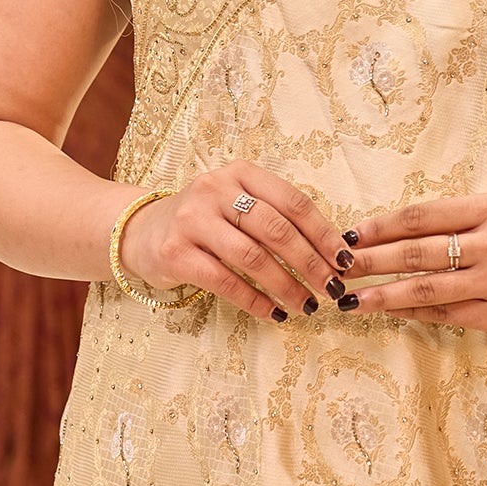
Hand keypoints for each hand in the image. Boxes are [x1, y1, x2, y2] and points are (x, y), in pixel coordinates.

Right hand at [117, 165, 347, 322]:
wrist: (141, 231)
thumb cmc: (204, 221)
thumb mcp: (236, 203)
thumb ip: (275, 217)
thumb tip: (331, 251)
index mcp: (240, 173)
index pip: (292, 201)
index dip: (323, 232)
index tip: (345, 260)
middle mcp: (215, 190)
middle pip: (275, 229)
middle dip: (310, 262)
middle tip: (332, 287)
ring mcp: (192, 221)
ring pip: (252, 256)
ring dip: (286, 285)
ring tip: (306, 304)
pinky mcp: (176, 253)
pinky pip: (225, 281)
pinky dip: (254, 300)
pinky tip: (273, 313)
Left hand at [338, 194, 486, 338]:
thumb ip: (447, 219)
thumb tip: (385, 232)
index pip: (422, 216)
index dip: (382, 226)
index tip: (351, 234)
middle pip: (418, 252)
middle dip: (372, 260)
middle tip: (337, 266)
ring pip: (426, 289)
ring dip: (383, 295)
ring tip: (350, 299)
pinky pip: (443, 314)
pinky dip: (411, 312)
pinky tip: (387, 311)